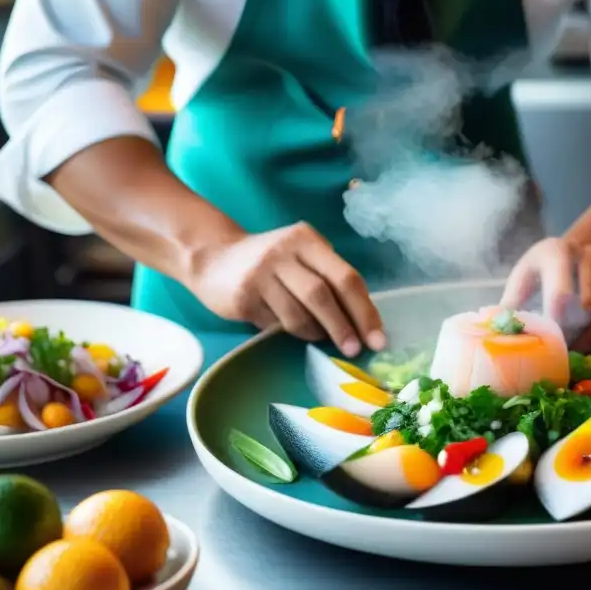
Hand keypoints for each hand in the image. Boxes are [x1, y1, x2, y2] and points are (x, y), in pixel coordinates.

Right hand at [187, 222, 385, 355]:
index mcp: (307, 239)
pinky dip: (292, 333)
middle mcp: (284, 252)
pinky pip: (276, 324)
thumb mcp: (301, 255)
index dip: (365, 311)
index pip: (345, 277)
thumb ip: (329, 276)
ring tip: (323, 338)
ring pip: (299, 315)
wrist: (212, 257)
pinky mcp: (243, 297)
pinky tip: (294, 330)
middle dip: (345, 327)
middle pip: (323, 295)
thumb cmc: (271, 262)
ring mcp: (261, 274)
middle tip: (356, 350)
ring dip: (317, 333)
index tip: (378, 338)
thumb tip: (364, 321)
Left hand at [500, 237, 590, 353]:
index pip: (561, 292)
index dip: (556, 322)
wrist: (583, 249)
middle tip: (566, 355)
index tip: (550, 341)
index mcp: (558, 252)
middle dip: (577, 338)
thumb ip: (512, 301)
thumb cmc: (546, 269)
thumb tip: (497, 333)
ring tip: (582, 355)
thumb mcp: (525, 276)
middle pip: (590, 308)